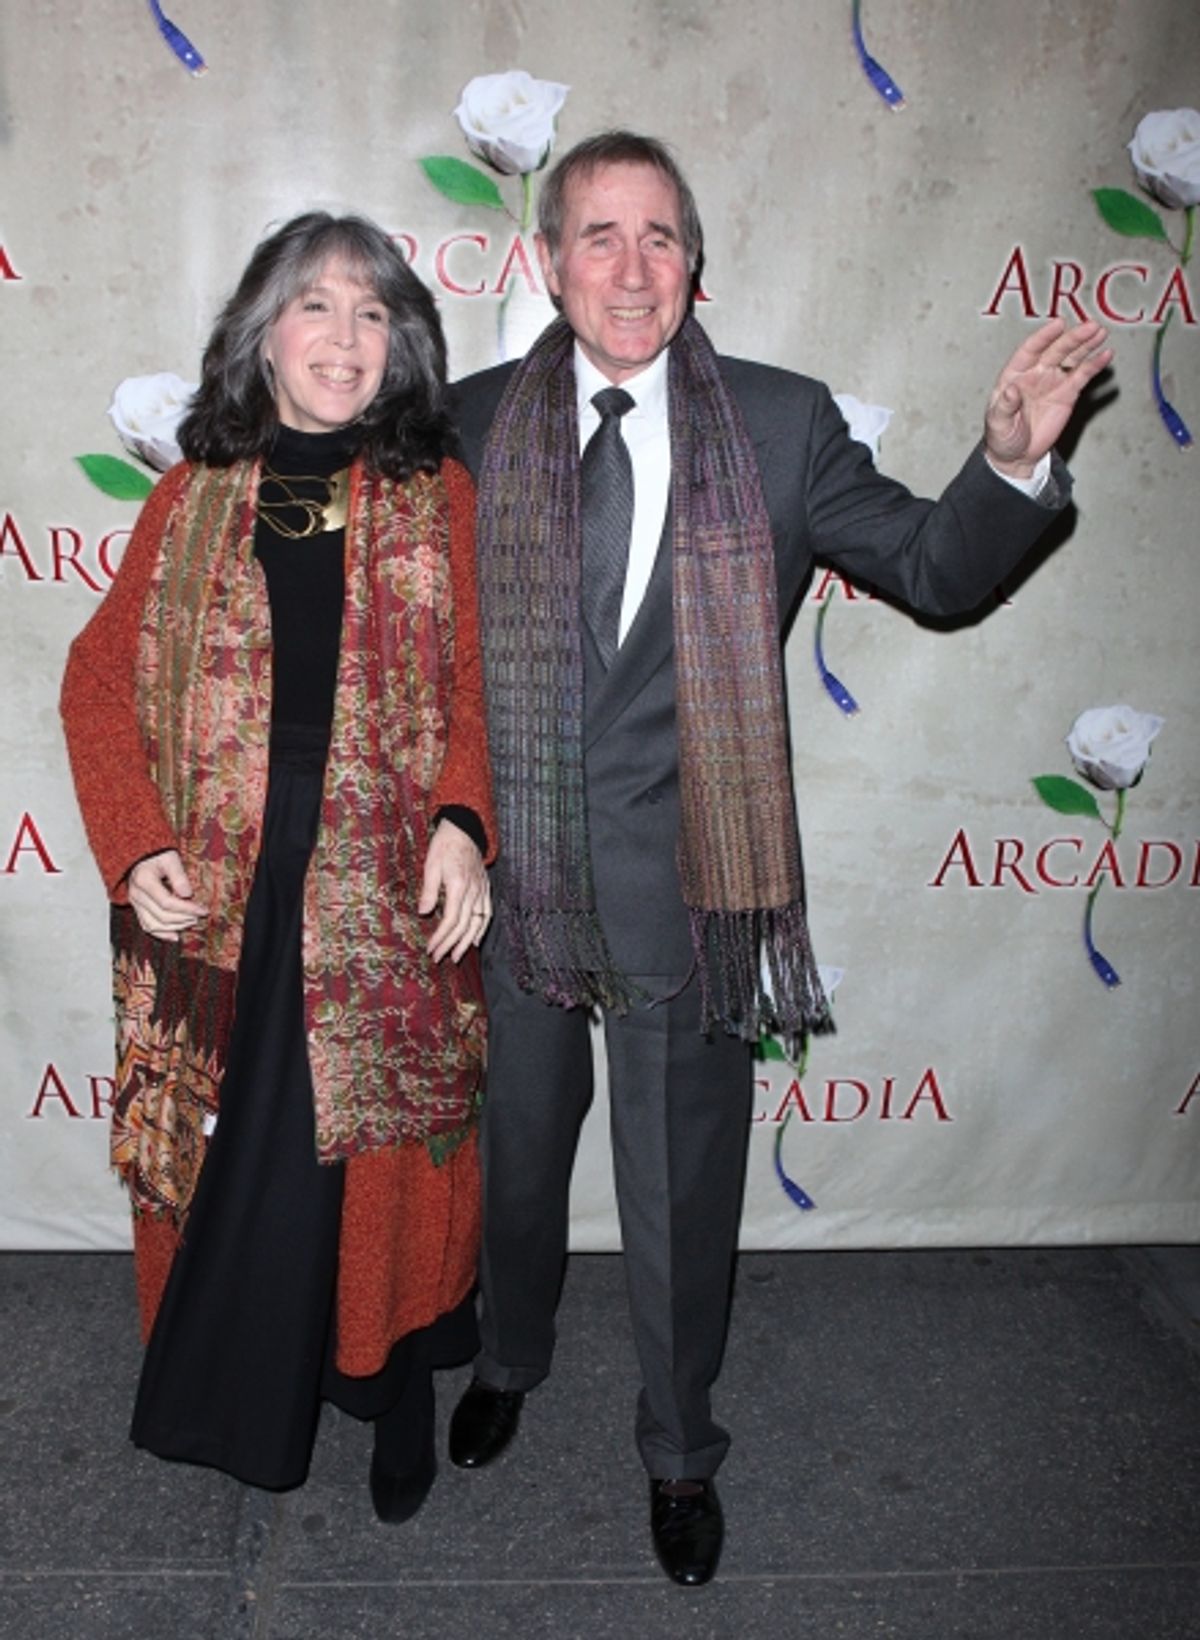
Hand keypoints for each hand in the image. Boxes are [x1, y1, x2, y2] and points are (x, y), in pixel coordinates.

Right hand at [128, 849, 207, 941]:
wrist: (141, 857)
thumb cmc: (157, 856)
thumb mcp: (170, 858)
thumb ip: (178, 875)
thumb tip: (187, 894)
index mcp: (144, 880)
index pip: (167, 902)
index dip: (187, 908)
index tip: (202, 909)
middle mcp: (136, 895)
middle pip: (161, 915)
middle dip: (183, 918)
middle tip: (200, 916)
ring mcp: (135, 903)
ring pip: (153, 924)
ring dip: (175, 927)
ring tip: (191, 922)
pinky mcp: (137, 909)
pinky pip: (146, 926)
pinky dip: (161, 934)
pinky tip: (175, 936)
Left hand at [419, 820, 490, 962]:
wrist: (465, 829)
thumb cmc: (445, 846)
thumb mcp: (431, 865)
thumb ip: (429, 890)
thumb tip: (424, 912)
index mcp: (459, 886)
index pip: (450, 920)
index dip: (441, 937)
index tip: (430, 948)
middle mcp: (474, 891)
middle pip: (464, 926)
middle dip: (451, 945)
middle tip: (439, 958)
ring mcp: (482, 891)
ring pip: (478, 923)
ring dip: (467, 942)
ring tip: (457, 956)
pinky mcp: (485, 889)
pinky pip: (487, 913)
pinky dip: (481, 929)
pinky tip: (475, 940)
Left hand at [984, 318, 1113, 478]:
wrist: (1017, 455)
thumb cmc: (1002, 437)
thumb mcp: (997, 424)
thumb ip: (1004, 407)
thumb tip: (1010, 391)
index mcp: (1015, 374)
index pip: (1030, 350)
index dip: (1044, 337)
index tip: (1059, 324)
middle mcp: (1036, 373)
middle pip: (1056, 350)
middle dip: (1073, 338)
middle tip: (1091, 327)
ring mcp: (1053, 381)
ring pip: (1071, 358)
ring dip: (1086, 345)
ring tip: (1101, 332)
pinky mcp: (1068, 393)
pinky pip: (1082, 376)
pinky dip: (1094, 365)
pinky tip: (1106, 355)